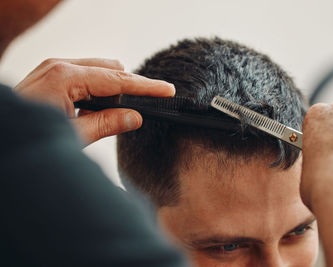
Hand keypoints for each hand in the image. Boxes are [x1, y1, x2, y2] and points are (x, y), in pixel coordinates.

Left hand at [15, 58, 174, 144]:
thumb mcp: (73, 136)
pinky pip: (85, 77)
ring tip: (101, 118)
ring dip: (110, 92)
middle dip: (127, 89)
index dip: (146, 87)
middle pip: (111, 70)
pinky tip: (89, 112)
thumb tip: (135, 117)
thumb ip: (107, 123)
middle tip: (133, 113)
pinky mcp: (51, 76)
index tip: (167, 90)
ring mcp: (54, 69)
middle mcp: (60, 66)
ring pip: (99, 72)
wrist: (0, 139)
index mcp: (65, 77)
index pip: (117, 80)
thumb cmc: (28, 139)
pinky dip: (95, 92)